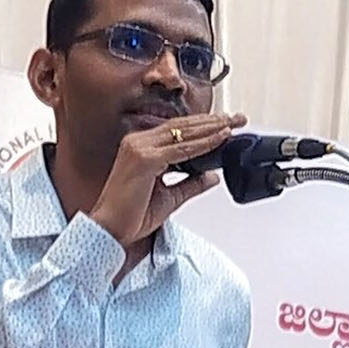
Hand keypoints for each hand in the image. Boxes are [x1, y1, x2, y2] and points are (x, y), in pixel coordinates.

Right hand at [89, 111, 247, 250]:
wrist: (111, 230)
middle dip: (212, 121)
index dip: (203, 126)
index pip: (177, 131)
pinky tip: (220, 138)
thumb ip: (191, 184)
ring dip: (211, 127)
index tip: (226, 125)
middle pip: (182, 126)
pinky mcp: (143, 159)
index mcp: (141, 147)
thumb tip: (212, 176)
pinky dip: (202, 143)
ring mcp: (139, 148)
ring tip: (233, 123)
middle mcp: (138, 142)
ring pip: (182, 133)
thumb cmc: (132, 216)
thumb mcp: (171, 197)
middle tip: (237, 118)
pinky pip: (180, 149)